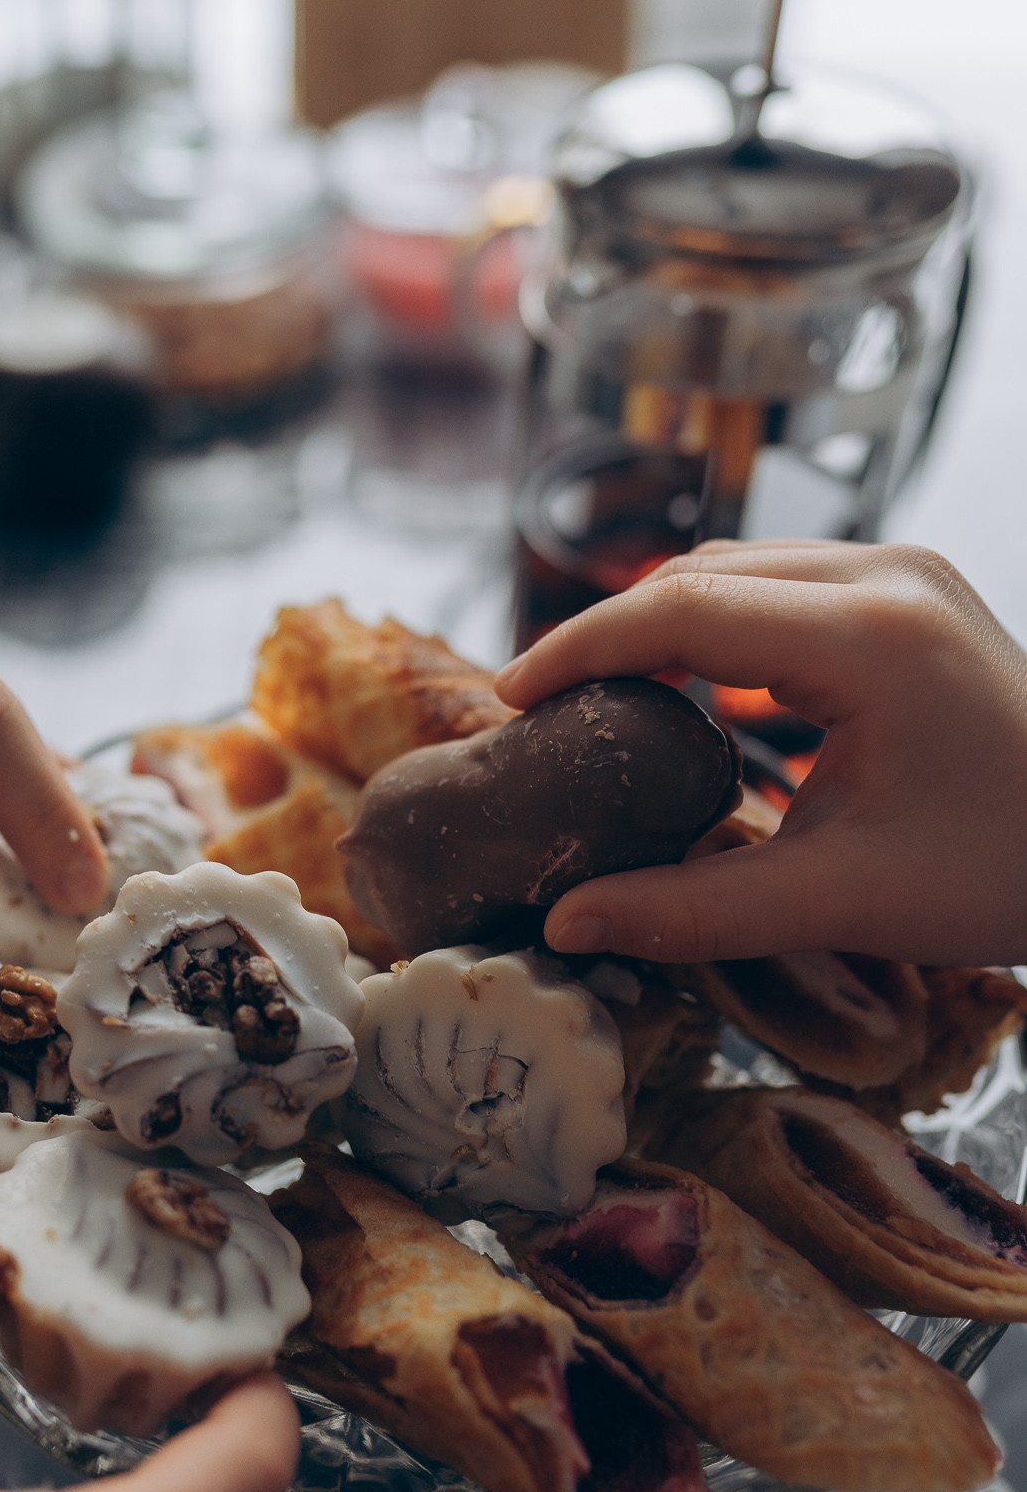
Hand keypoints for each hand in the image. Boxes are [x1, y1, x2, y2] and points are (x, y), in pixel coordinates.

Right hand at [495, 540, 1026, 964]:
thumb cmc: (1002, 870)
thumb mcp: (840, 898)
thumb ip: (693, 910)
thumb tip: (569, 923)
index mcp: (870, 637)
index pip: (685, 609)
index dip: (584, 647)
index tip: (513, 697)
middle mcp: (888, 577)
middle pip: (703, 573)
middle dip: (612, 633)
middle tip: (545, 709)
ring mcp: (905, 576)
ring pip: (742, 568)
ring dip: (663, 624)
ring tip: (601, 699)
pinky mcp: (912, 595)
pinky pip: (785, 586)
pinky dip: (719, 626)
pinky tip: (687, 689)